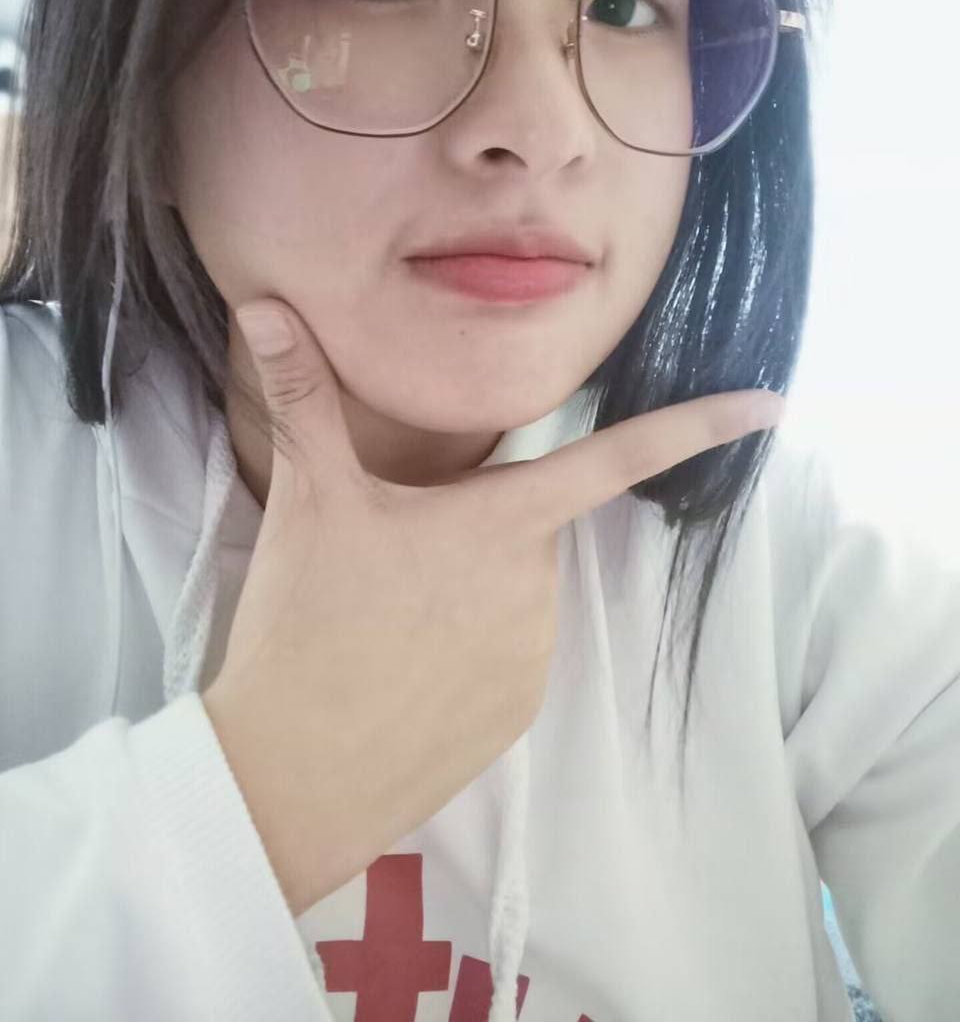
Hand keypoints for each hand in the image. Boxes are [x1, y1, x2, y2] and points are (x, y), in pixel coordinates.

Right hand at [202, 298, 784, 912]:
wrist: (294, 773)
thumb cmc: (308, 622)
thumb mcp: (308, 500)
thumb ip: (300, 395)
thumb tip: (265, 305)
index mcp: (502, 521)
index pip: (616, 457)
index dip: (697, 426)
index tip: (772, 405)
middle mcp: (537, 586)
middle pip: (526, 526)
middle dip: (475, 525)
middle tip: (389, 556)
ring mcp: (534, 658)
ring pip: (516, 592)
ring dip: (469, 588)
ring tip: (387, 620)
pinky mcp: (518, 716)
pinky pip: (508, 656)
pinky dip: (470, 650)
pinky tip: (407, 670)